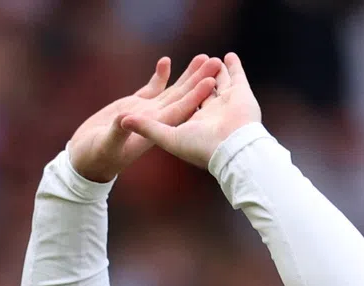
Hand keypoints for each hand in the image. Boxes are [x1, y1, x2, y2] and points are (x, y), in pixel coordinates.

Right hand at [67, 55, 221, 182]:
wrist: (87, 158)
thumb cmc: (96, 157)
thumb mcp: (106, 145)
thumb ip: (117, 133)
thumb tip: (124, 120)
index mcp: (153, 132)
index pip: (179, 112)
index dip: (194, 98)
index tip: (210, 83)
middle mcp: (155, 121)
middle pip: (182, 98)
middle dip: (199, 80)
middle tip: (216, 62)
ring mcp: (147, 113)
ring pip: (172, 91)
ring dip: (187, 76)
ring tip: (202, 57)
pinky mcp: (135, 106)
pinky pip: (152, 89)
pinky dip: (160, 76)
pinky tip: (166, 61)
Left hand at [120, 53, 260, 169]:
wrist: (233, 151)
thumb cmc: (200, 148)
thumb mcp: (167, 137)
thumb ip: (146, 127)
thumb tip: (122, 119)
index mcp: (191, 123)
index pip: (180, 101)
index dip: (175, 89)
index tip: (170, 78)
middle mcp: (209, 115)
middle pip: (200, 90)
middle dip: (197, 76)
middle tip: (197, 60)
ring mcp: (227, 105)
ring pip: (219, 83)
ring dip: (214, 71)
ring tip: (212, 58)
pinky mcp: (241, 96)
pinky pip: (237, 78)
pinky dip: (234, 68)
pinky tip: (230, 57)